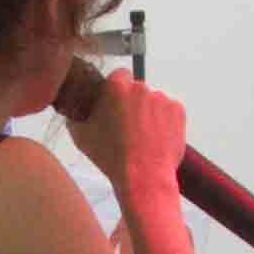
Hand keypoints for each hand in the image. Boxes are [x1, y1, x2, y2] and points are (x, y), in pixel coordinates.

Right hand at [60, 69, 187, 216]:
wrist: (143, 177)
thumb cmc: (110, 157)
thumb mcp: (81, 135)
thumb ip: (77, 113)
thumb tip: (76, 107)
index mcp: (116, 87)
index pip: (119, 75)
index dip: (117, 91)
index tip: (116, 105)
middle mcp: (141, 87)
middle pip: (137, 90)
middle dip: (134, 103)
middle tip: (128, 127)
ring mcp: (161, 98)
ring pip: (153, 102)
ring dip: (149, 114)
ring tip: (143, 137)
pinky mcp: (178, 110)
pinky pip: (169, 111)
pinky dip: (164, 122)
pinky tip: (155, 139)